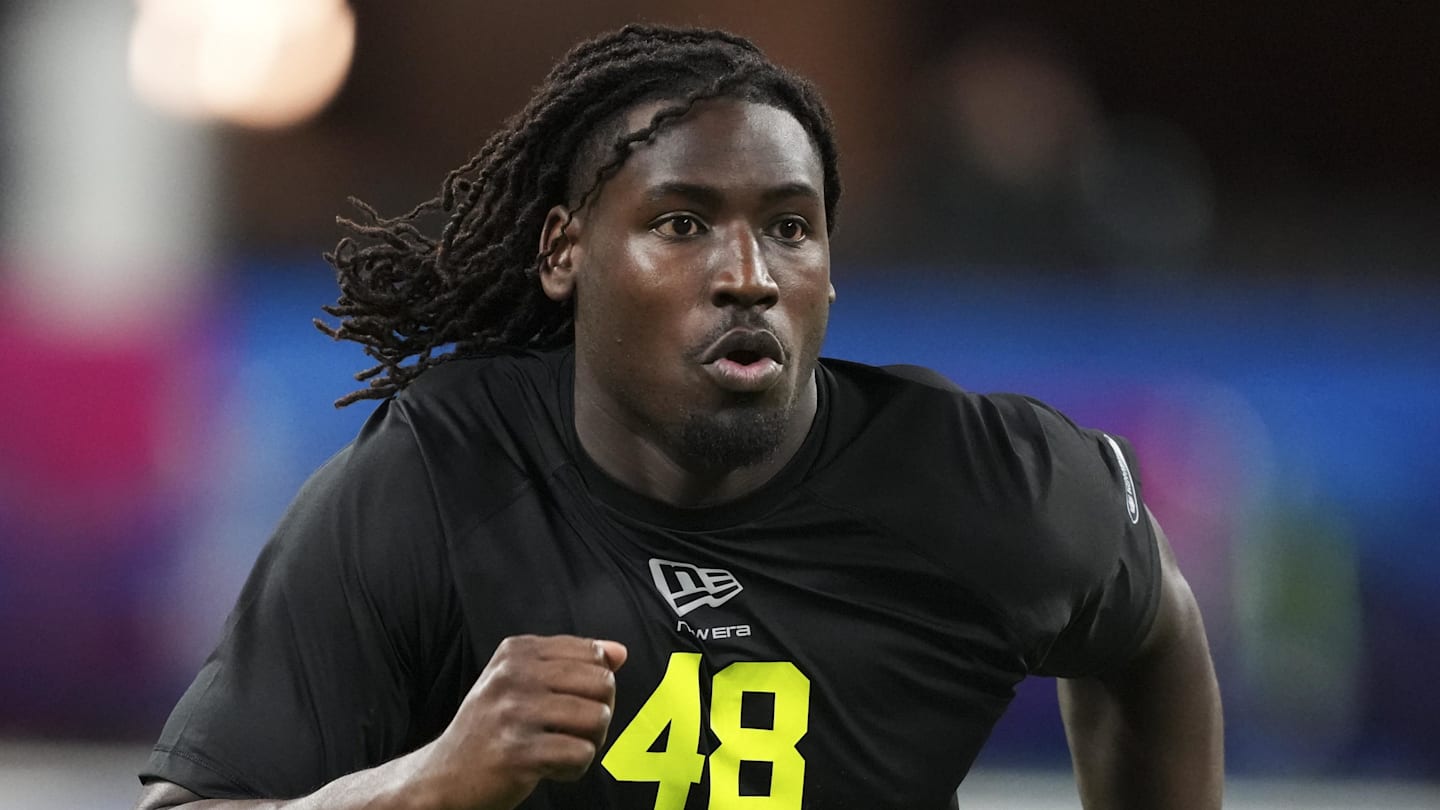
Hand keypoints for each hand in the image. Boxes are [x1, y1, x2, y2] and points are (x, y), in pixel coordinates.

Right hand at [415, 635, 627, 809]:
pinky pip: (581, 754)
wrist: (443, 775)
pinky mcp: (517, 753)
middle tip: (573, 730)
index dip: (596, 684)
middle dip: (600, 713)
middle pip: (603, 683)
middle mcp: (515, 675)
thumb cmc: (491, 725)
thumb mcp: (521, 680)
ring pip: (598, 718)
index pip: (593, 653)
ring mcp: (514, 713)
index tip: (573, 701)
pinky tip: (549, 768)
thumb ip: (571, 662)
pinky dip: (574, 768)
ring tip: (561, 748)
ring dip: (589, 742)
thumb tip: (620, 652)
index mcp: (518, 651)